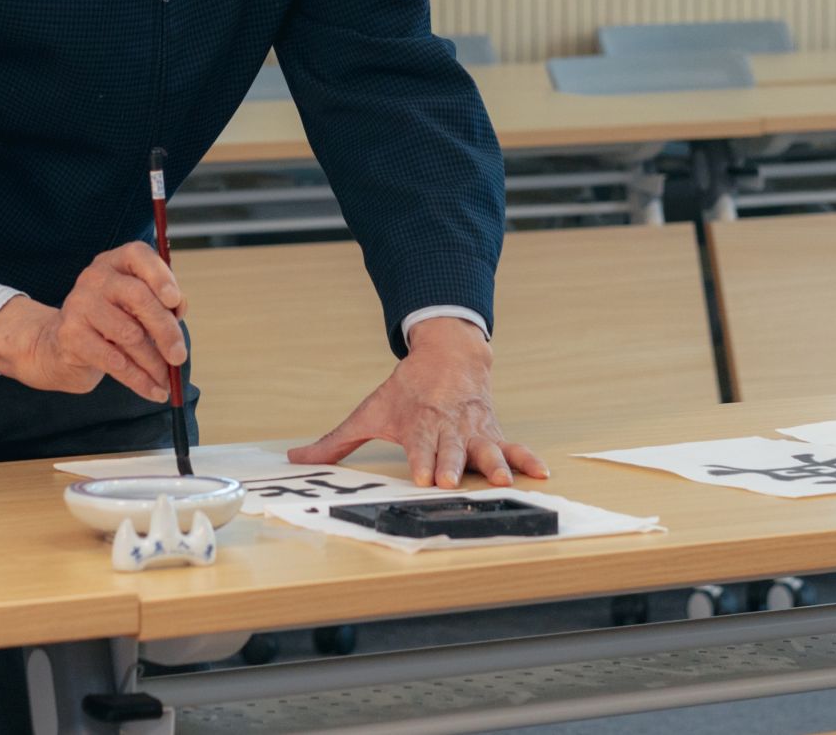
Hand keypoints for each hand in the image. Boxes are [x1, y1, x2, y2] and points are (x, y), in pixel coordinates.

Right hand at [0, 243, 187, 402]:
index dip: (160, 277)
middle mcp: (96, 277)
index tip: (175, 301)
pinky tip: (153, 391)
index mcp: (117, 262)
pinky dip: (139, 380)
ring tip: (167, 380)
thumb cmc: (113, 319)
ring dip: (154, 362)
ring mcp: (80, 304)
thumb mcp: (137, 305)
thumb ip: (162, 304)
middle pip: (138, 297)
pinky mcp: (71, 335)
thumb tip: (178, 315)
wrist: (63, 343)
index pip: (139, 255)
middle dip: (166, 330)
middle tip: (180, 356)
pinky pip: (114, 361)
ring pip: (129, 334)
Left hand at [288, 316, 548, 488]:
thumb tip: (295, 459)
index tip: (423, 477)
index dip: (421, 460)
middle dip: (450, 466)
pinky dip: (527, 459)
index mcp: (418, 425)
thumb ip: (335, 442)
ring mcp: (473, 431)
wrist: (449, 354)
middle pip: (450, 451)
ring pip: (485, 448)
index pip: (419, 446)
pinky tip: (540, 473)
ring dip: (492, 464)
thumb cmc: (406, 390)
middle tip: (450, 482)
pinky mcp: (493, 432)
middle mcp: (447, 430)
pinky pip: (513, 446)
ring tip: (501, 481)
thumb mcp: (369, 411)